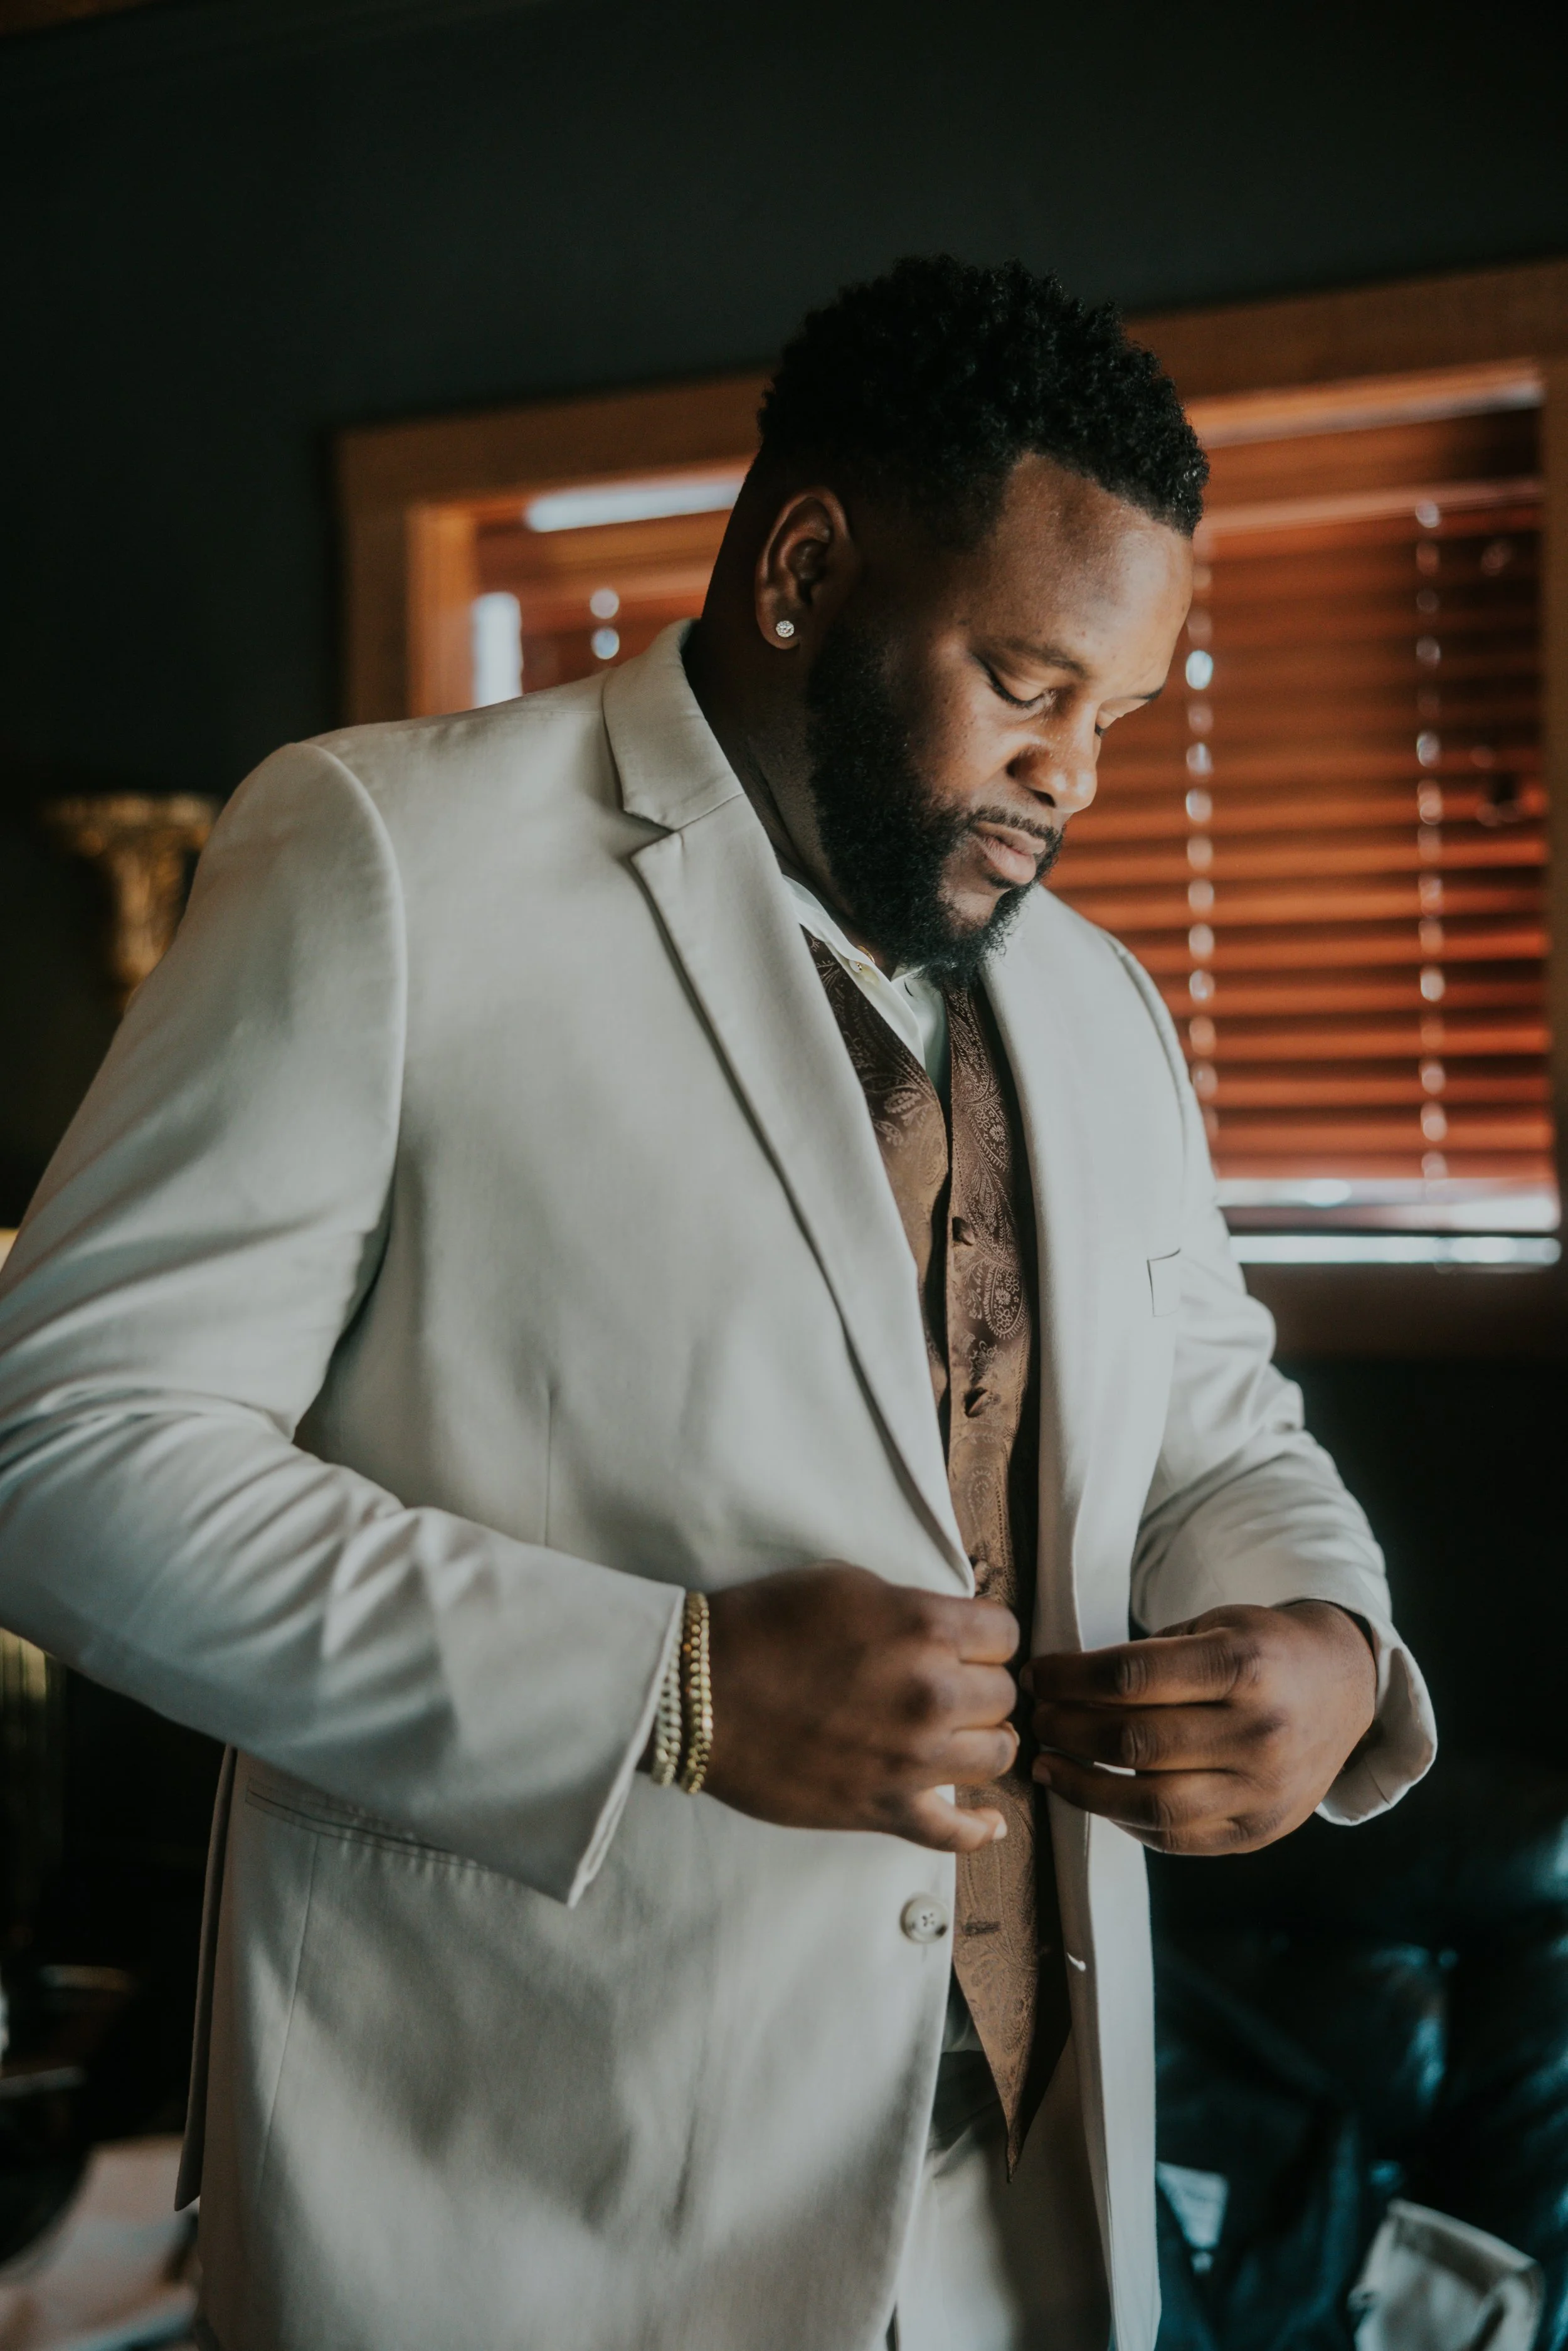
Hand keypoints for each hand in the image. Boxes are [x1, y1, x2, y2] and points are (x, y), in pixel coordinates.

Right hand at [703, 1561, 1020, 1853]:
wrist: (700, 1692)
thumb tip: (950, 1626)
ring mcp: (914, 1759)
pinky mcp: (885, 1808)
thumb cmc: (764, 1626)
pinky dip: (979, 1828)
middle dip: (979, 1684)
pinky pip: (956, 1832)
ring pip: (998, 1756)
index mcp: (926, 1628)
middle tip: (945, 1682)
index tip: (967, 1642)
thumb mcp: (847, 1583)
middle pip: (1004, 1695)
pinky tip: (991, 1820)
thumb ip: (912, 1606)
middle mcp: (933, 1694)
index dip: (984, 1636)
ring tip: (957, 1733)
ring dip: (981, 1741)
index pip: (1006, 1634)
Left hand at [1023, 1601, 1377, 1854]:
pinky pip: (1175, 1837)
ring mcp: (1264, 1789)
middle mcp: (1260, 1731)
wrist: (1344, 1688)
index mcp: (1245, 1665)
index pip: (1133, 1676)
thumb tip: (1060, 1684)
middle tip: (1037, 1719)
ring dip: (1083, 1786)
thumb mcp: (1213, 1626)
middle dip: (1068, 1730)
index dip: (1070, 1678)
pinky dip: (1124, 1819)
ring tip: (1049, 1765)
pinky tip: (1096, 1796)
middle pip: (1135, 1741)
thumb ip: (1147, 1657)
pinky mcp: (1259, 1829)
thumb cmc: (1262, 1650)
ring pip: (1150, 1802)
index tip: (1037, 1676)